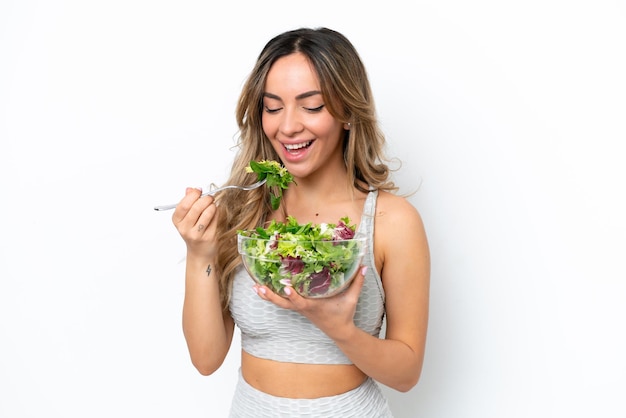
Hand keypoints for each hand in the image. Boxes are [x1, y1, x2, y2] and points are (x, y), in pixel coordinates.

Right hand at [172, 187, 218, 259]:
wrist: (200, 252)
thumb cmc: (194, 232)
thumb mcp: (187, 217)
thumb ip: (188, 202)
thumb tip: (190, 189)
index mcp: (177, 220)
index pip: (184, 204)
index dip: (194, 195)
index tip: (199, 191)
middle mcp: (184, 228)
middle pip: (196, 207)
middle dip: (206, 199)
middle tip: (210, 198)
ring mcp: (195, 234)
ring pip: (207, 213)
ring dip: (212, 206)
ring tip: (212, 206)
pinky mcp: (207, 237)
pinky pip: (215, 220)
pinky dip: (217, 213)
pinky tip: (215, 214)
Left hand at [252, 266, 367, 340]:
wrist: (340, 332)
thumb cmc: (344, 315)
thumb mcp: (351, 299)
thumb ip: (357, 282)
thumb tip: (363, 266)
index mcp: (314, 307)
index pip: (301, 302)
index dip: (293, 296)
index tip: (285, 288)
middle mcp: (303, 308)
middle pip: (284, 304)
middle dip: (271, 296)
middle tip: (258, 287)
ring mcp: (299, 309)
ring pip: (280, 304)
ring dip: (267, 296)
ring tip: (255, 287)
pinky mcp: (298, 308)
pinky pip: (283, 303)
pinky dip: (273, 297)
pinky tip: (263, 289)